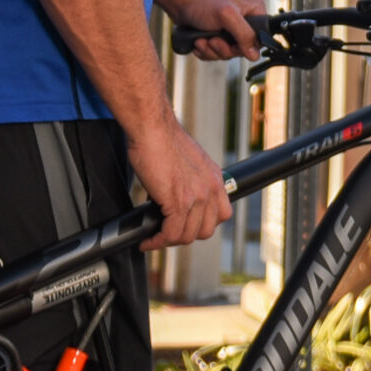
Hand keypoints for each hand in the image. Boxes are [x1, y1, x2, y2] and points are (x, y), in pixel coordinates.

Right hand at [131, 116, 231, 249]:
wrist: (152, 128)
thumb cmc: (162, 138)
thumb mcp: (189, 160)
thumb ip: (191, 179)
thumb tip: (178, 195)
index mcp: (214, 178)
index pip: (222, 214)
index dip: (203, 224)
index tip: (187, 225)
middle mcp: (210, 189)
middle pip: (205, 230)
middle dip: (185, 235)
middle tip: (167, 233)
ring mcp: (196, 197)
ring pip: (187, 236)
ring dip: (168, 241)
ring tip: (154, 238)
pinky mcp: (178, 202)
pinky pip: (170, 233)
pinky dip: (157, 242)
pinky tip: (148, 240)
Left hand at [160, 0, 266, 60]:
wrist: (179, 2)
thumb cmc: (202, 3)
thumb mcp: (227, 16)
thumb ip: (244, 34)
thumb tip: (254, 54)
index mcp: (254, 10)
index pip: (261, 38)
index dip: (247, 46)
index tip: (232, 43)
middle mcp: (245, 20)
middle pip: (243, 49)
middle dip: (224, 48)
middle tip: (212, 40)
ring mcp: (231, 30)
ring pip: (228, 53)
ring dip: (212, 50)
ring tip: (202, 40)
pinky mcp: (219, 37)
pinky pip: (217, 53)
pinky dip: (206, 51)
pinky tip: (198, 41)